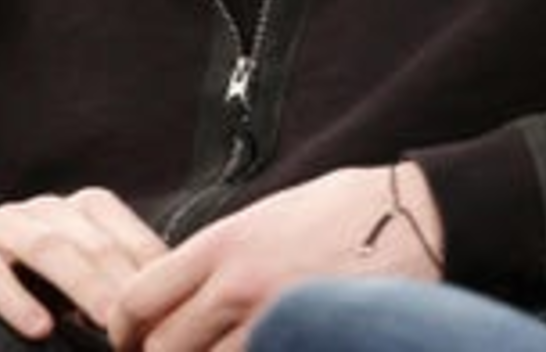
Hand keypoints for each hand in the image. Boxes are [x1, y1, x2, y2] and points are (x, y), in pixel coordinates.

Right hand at [0, 186, 168, 341]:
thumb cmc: (43, 298)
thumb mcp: (87, 290)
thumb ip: (124, 290)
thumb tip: (175, 315)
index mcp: (85, 210)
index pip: (128, 236)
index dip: (151, 274)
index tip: (171, 311)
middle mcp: (46, 208)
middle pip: (92, 242)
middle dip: (121, 283)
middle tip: (143, 323)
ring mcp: (2, 223)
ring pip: (46, 247)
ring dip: (81, 286)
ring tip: (106, 322)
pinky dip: (15, 300)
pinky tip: (39, 329)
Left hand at [107, 162, 444, 350]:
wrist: (421, 218)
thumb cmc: (353, 207)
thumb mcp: (273, 214)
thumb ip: (225, 253)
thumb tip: (193, 286)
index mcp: (225, 244)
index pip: (139, 298)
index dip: (123, 328)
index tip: (130, 338)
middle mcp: (239, 285)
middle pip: (164, 347)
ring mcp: (273, 321)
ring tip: (220, 351)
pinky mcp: (307, 343)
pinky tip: (268, 349)